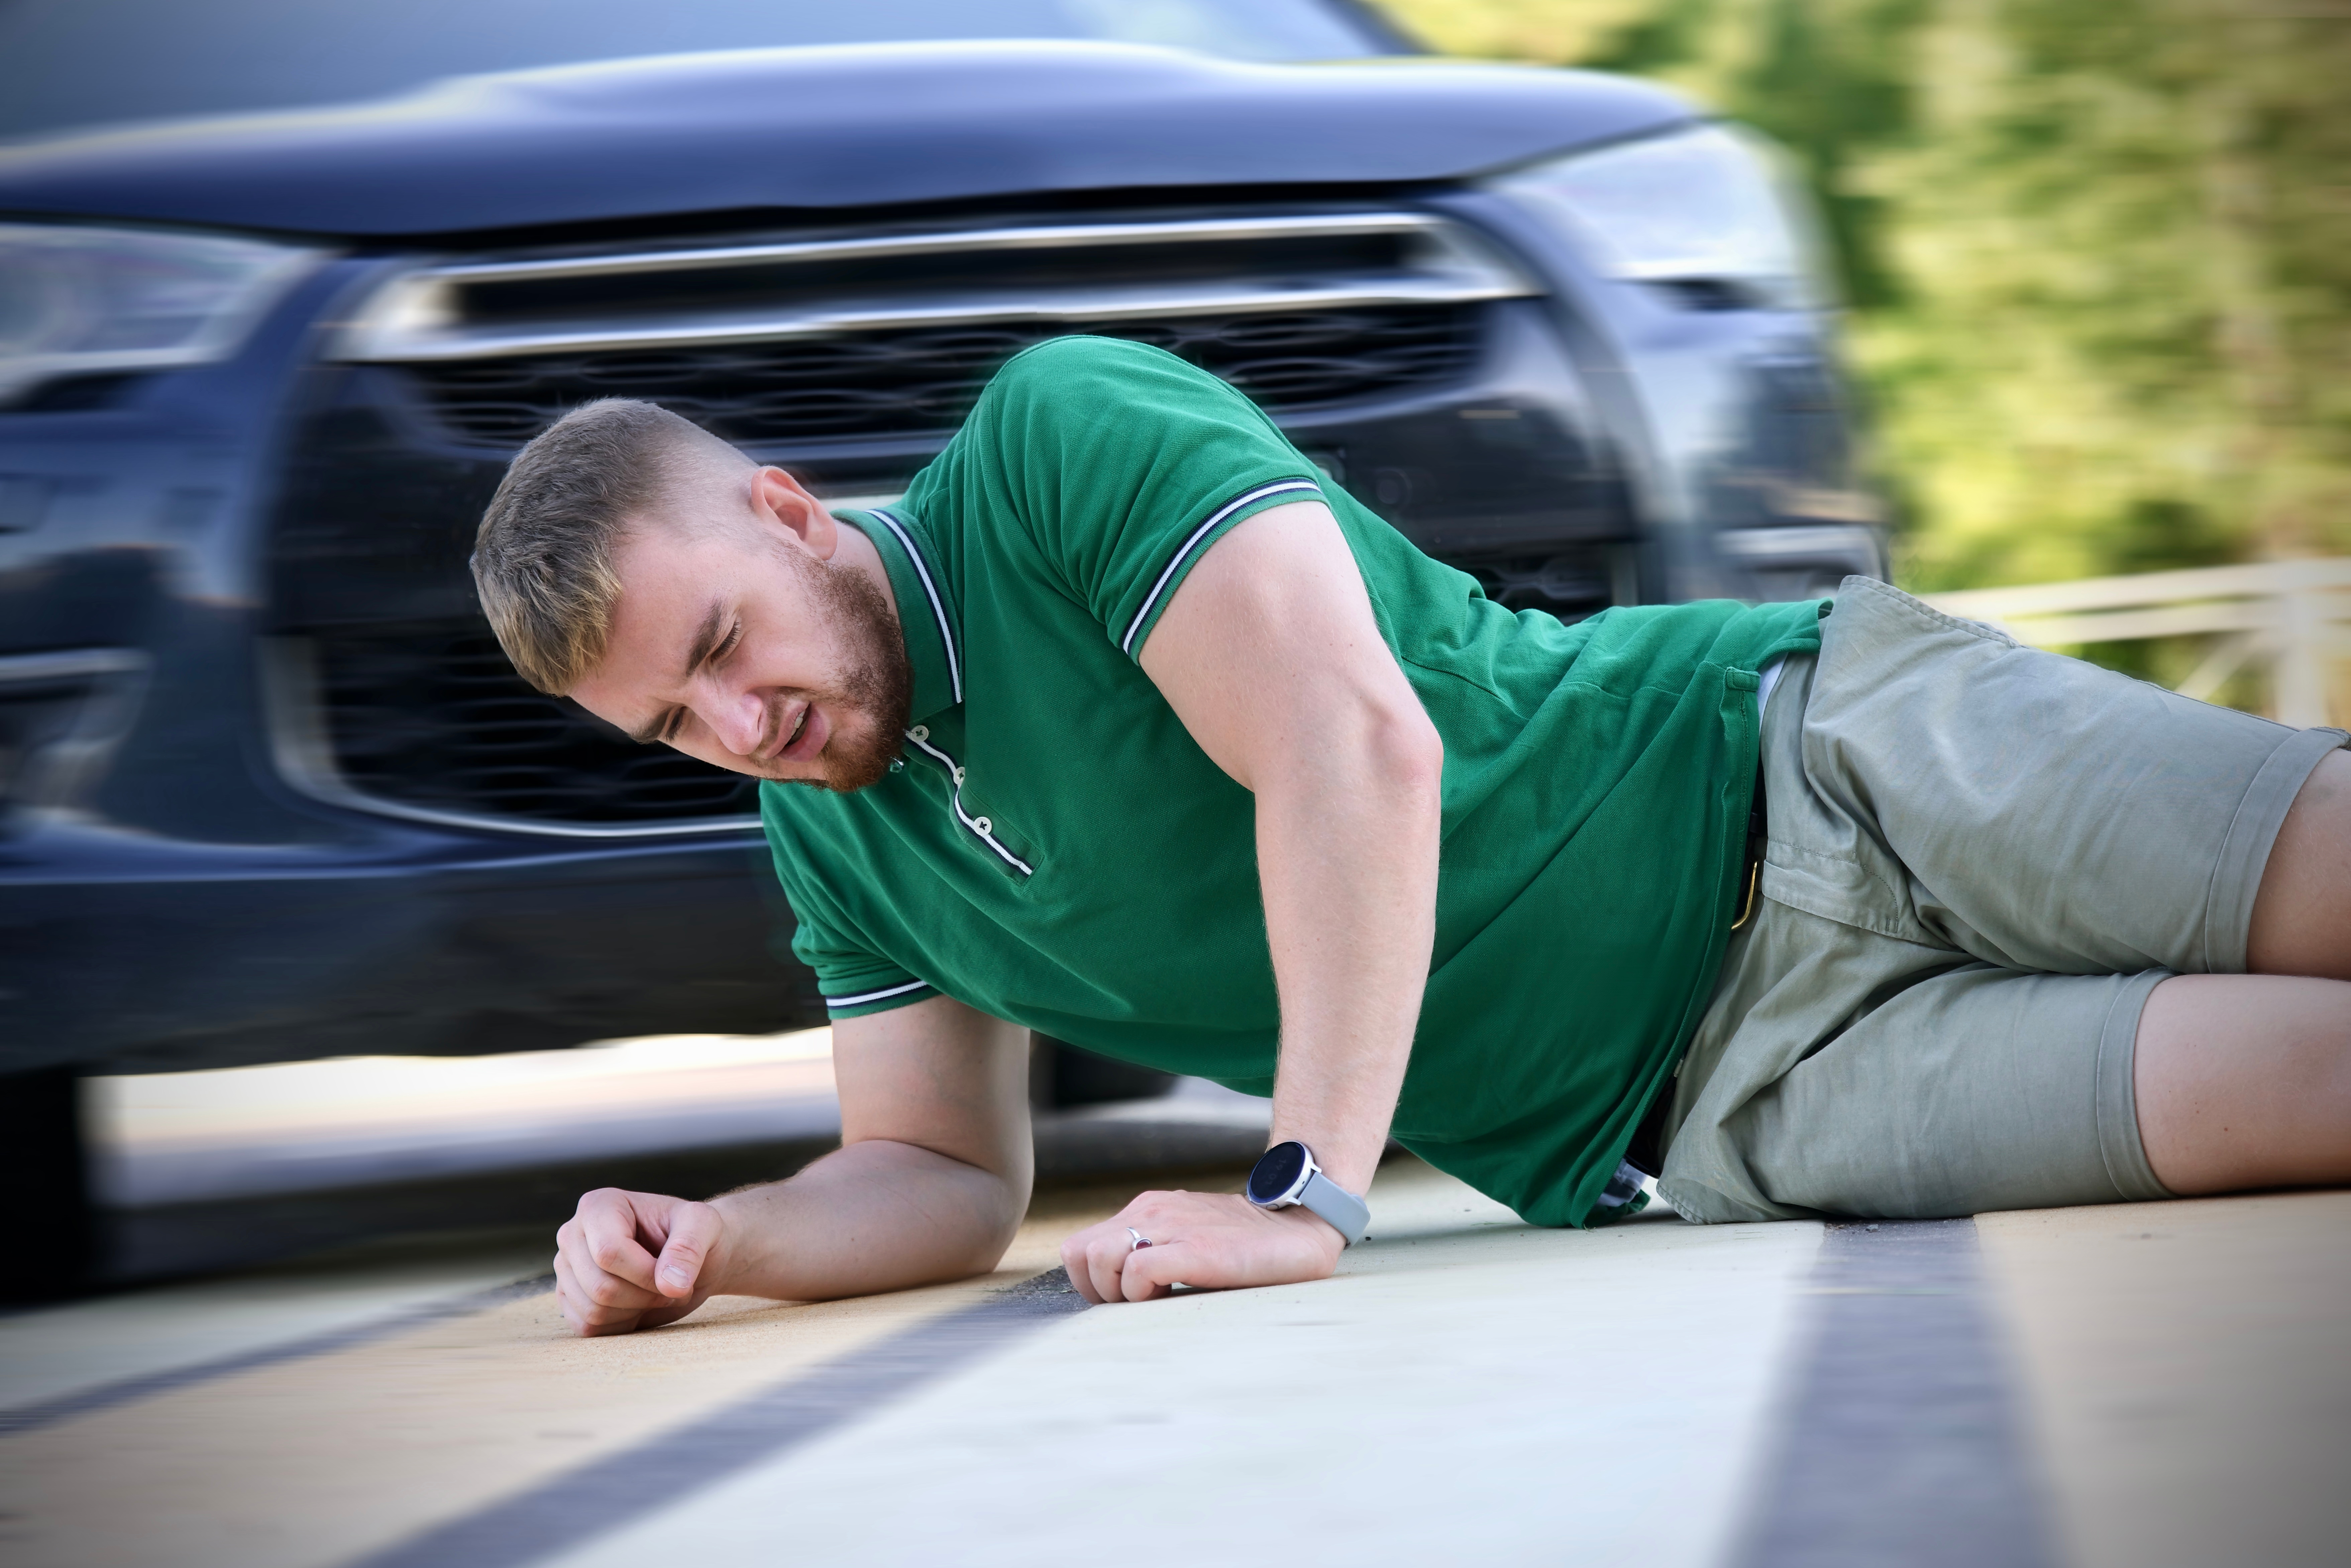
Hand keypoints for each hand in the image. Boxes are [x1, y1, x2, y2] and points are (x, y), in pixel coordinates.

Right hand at [552, 1186, 728, 1336]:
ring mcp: (566, 1268)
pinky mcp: (568, 1298)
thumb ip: (689, 1247)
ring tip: (656, 1292)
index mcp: (598, 1206)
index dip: (647, 1275)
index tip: (677, 1277)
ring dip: (636, 1311)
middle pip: (600, 1286)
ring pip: (592, 1311)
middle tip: (672, 1286)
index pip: (609, 1252)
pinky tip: (638, 1305)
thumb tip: (670, 1284)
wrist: (689, 1259)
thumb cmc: (695, 1235)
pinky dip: (620, 1325)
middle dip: (645, 1296)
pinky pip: (587, 1327)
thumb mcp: (704, 1225)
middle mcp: (573, 1234)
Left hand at [1060, 1188, 1344, 1304]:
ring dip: (1118, 1291)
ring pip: (1099, 1259)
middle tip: (1135, 1302)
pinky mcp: (1194, 1248)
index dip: (1088, 1281)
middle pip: (1080, 1254)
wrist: (1297, 1230)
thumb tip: (1119, 1288)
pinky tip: (1173, 1296)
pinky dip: (1144, 1294)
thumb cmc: (1243, 1244)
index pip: (1078, 1246)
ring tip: (1156, 1298)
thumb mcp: (1185, 1236)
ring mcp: (1171, 1226)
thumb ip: (1151, 1249)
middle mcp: (1151, 1210)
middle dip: (1097, 1290)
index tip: (1120, 1298)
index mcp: (1146, 1208)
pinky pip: (1138, 1272)